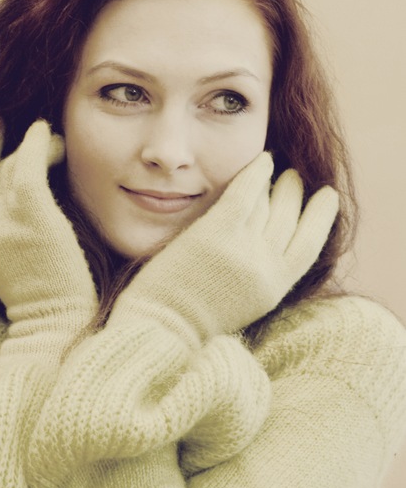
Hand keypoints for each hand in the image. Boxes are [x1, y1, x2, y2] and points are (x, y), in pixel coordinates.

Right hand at [0, 120, 97, 360]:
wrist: (55, 324)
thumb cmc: (51, 297)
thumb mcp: (19, 261)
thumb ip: (18, 230)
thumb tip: (34, 204)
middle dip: (11, 144)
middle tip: (31, 128)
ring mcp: (7, 217)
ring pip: (14, 164)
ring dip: (37, 146)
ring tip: (57, 141)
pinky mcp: (33, 214)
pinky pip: (29, 164)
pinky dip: (37, 144)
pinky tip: (48, 133)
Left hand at [106, 152, 338, 347]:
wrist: (160, 329)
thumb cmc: (190, 316)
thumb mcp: (242, 302)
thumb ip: (261, 274)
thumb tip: (270, 238)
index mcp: (273, 288)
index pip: (311, 244)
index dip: (322, 216)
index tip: (327, 196)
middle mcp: (264, 266)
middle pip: (291, 216)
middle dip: (296, 192)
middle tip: (293, 177)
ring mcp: (243, 248)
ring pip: (272, 200)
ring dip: (278, 179)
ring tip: (276, 167)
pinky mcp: (218, 231)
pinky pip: (246, 190)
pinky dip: (256, 171)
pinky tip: (261, 159)